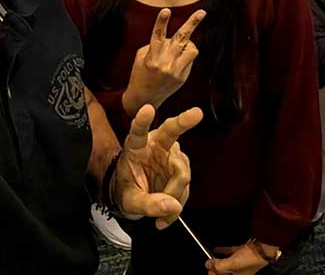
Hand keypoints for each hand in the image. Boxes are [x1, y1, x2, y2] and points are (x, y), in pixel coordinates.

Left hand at [113, 104, 202, 229]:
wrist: (134, 197)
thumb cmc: (127, 192)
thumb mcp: (130, 202)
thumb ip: (148, 204)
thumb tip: (172, 205)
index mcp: (135, 147)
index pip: (138, 131)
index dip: (142, 120)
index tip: (147, 109)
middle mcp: (155, 145)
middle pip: (171, 131)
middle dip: (184, 121)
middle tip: (197, 114)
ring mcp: (170, 155)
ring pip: (181, 172)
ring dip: (174, 194)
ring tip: (160, 213)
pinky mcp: (180, 167)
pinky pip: (185, 187)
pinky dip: (178, 204)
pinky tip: (167, 215)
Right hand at [122, 8, 205, 115]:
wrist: (145, 98)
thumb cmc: (141, 72)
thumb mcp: (142, 56)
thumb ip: (156, 45)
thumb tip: (171, 39)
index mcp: (152, 57)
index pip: (157, 36)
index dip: (161, 22)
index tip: (166, 10)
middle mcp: (165, 63)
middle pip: (181, 38)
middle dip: (192, 23)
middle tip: (202, 12)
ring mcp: (176, 71)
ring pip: (191, 49)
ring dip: (188, 43)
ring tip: (182, 45)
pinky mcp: (182, 77)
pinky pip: (189, 59)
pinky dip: (185, 55)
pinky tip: (177, 61)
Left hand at [207, 242, 268, 273]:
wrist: (263, 251)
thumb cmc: (248, 260)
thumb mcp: (233, 265)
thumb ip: (219, 265)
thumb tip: (206, 264)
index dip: (212, 273)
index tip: (208, 267)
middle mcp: (236, 273)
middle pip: (222, 272)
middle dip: (214, 268)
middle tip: (208, 263)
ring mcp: (238, 263)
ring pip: (225, 264)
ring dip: (217, 261)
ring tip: (210, 258)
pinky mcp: (240, 254)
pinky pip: (229, 254)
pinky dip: (222, 252)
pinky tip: (216, 249)